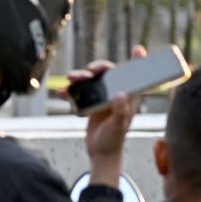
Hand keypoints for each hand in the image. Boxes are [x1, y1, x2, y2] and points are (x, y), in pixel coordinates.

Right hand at [73, 46, 145, 185]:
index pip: (133, 75)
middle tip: (89, 70)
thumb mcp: (119, 126)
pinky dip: (70, 91)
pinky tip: (62, 92)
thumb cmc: (114, 139)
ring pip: (91, 80)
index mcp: (127, 96)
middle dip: (97, 67)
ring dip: (80, 77)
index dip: (137, 62)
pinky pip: (79, 93)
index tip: (138, 49)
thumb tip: (119, 95)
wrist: (100, 152)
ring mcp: (101, 98)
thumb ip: (120, 111)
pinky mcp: (89, 104)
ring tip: (70, 79)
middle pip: (107, 73)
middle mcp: (115, 93)